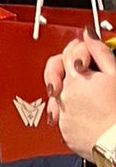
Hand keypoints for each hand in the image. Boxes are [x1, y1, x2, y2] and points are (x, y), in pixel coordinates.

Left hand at [49, 35, 115, 157]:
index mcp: (75, 77)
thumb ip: (99, 51)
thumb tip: (88, 35)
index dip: (78, 50)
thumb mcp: (115, 75)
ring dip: (68, 92)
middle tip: (77, 72)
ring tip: (85, 97)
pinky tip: (86, 114)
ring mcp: (62, 113)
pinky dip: (71, 113)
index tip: (86, 54)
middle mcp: (63, 94)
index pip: (68, 53)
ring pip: (58, 95)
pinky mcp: (65, 131)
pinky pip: (62, 117)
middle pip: (56, 72)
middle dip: (65, 68)